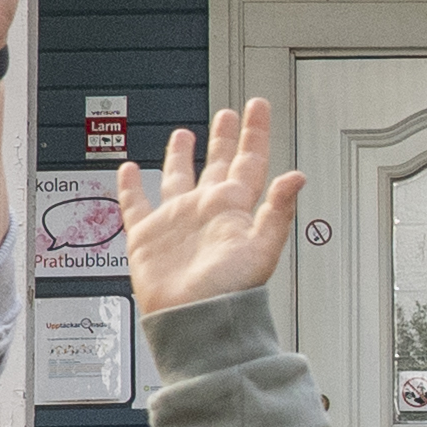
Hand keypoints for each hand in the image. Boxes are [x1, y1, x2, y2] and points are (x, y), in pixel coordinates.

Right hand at [119, 96, 306, 316]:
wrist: (194, 321)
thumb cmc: (230, 292)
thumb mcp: (262, 248)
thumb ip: (279, 211)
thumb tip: (297, 177)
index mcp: (235, 208)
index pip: (249, 161)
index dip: (255, 132)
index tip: (257, 106)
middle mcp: (207, 211)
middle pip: (217, 165)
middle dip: (223, 138)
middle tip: (226, 114)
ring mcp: (177, 222)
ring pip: (178, 179)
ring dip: (181, 157)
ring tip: (183, 135)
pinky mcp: (147, 237)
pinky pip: (136, 205)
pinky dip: (131, 187)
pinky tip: (128, 171)